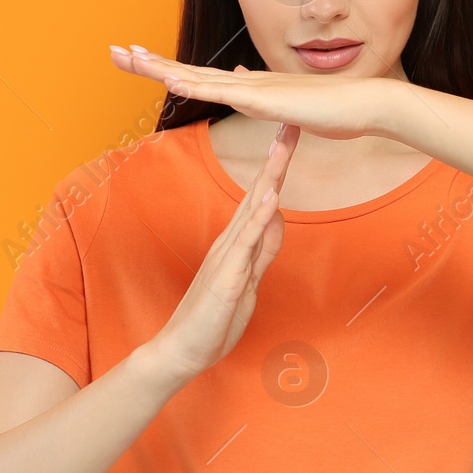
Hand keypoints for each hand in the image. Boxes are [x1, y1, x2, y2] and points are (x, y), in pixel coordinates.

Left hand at [109, 44, 393, 140]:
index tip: (136, 58)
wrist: (365, 104)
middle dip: (149, 62)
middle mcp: (245, 82)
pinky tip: (171, 81)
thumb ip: (262, 94)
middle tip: (115, 52)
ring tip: (128, 57)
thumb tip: (241, 76)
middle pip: (187, 70)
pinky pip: (222, 93)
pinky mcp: (264, 100)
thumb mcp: (288, 105)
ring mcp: (253, 88)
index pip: (197, 77)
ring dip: (161, 68)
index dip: (165, 67)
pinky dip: (194, 87)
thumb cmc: (332, 109)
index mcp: (247, 86)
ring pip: (196, 77)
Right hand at [147, 121, 298, 381]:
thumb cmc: (212, 320)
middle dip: (277, 157)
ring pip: (253, 208)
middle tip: (292, 121)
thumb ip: (262, 250)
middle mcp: (230, 241)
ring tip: (284, 144)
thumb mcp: (247, 280)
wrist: (181, 350)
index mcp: (236, 242)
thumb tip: (277, 218)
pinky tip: (271, 196)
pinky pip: (246, 241)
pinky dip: (260, 217)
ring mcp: (227, 256)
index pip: (262, 196)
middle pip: (258, 191)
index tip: (291, 137)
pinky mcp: (226, 276)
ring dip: (270, 175)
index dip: (278, 166)